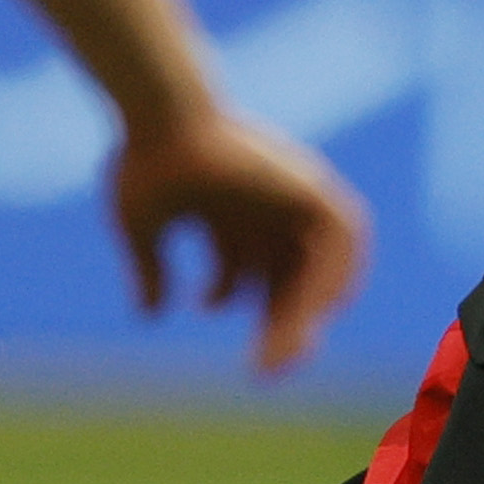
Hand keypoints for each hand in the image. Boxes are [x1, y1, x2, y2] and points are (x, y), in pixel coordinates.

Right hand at [111, 108, 369, 376]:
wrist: (164, 115)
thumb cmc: (145, 160)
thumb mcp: (141, 226)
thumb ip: (151, 269)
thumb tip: (150, 317)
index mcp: (224, 213)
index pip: (245, 272)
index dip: (241, 310)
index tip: (240, 353)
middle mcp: (260, 206)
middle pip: (282, 277)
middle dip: (278, 324)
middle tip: (268, 369)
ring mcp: (286, 194)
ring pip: (313, 262)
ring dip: (308, 306)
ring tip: (294, 347)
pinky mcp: (308, 184)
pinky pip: (343, 233)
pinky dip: (338, 270)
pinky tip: (321, 310)